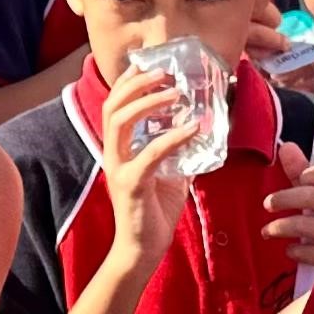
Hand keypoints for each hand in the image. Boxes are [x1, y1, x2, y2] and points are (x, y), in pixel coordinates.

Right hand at [92, 60, 203, 250]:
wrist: (143, 249)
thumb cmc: (153, 212)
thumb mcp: (170, 174)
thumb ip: (178, 152)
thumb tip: (201, 131)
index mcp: (119, 149)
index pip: (115, 105)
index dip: (128, 82)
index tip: (148, 64)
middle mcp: (113, 154)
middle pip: (112, 106)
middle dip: (136, 84)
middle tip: (164, 72)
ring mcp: (119, 168)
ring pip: (121, 122)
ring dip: (149, 102)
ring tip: (175, 92)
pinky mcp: (131, 185)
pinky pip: (150, 154)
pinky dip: (172, 137)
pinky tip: (192, 128)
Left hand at [264, 142, 313, 269]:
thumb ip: (305, 170)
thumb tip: (284, 147)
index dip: (308, 174)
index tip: (298, 181)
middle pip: (311, 197)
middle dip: (283, 199)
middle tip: (268, 204)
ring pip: (307, 225)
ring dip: (281, 227)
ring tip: (268, 230)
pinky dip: (297, 251)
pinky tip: (291, 249)